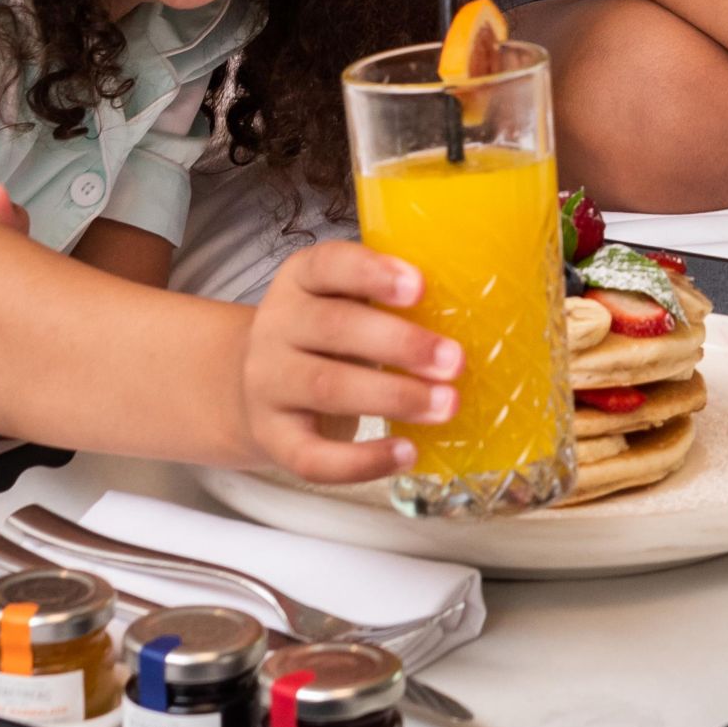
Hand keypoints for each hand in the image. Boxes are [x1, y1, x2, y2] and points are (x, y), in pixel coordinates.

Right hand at [240, 241, 468, 485]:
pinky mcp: (274, 438)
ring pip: (327, 388)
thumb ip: (387, 300)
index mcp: (300, 280)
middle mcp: (277, 328)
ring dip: (394, 397)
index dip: (372, 273)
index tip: (419, 286)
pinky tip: (406, 454)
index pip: (327, 264)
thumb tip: (475, 310)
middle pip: (334, 328)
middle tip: (454, 360)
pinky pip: (313, 456)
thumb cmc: (323, 339)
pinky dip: (361, 462)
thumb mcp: (341, 301)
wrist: (252, 388)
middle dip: (400, 344)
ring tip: (446, 404)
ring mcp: (269, 385)